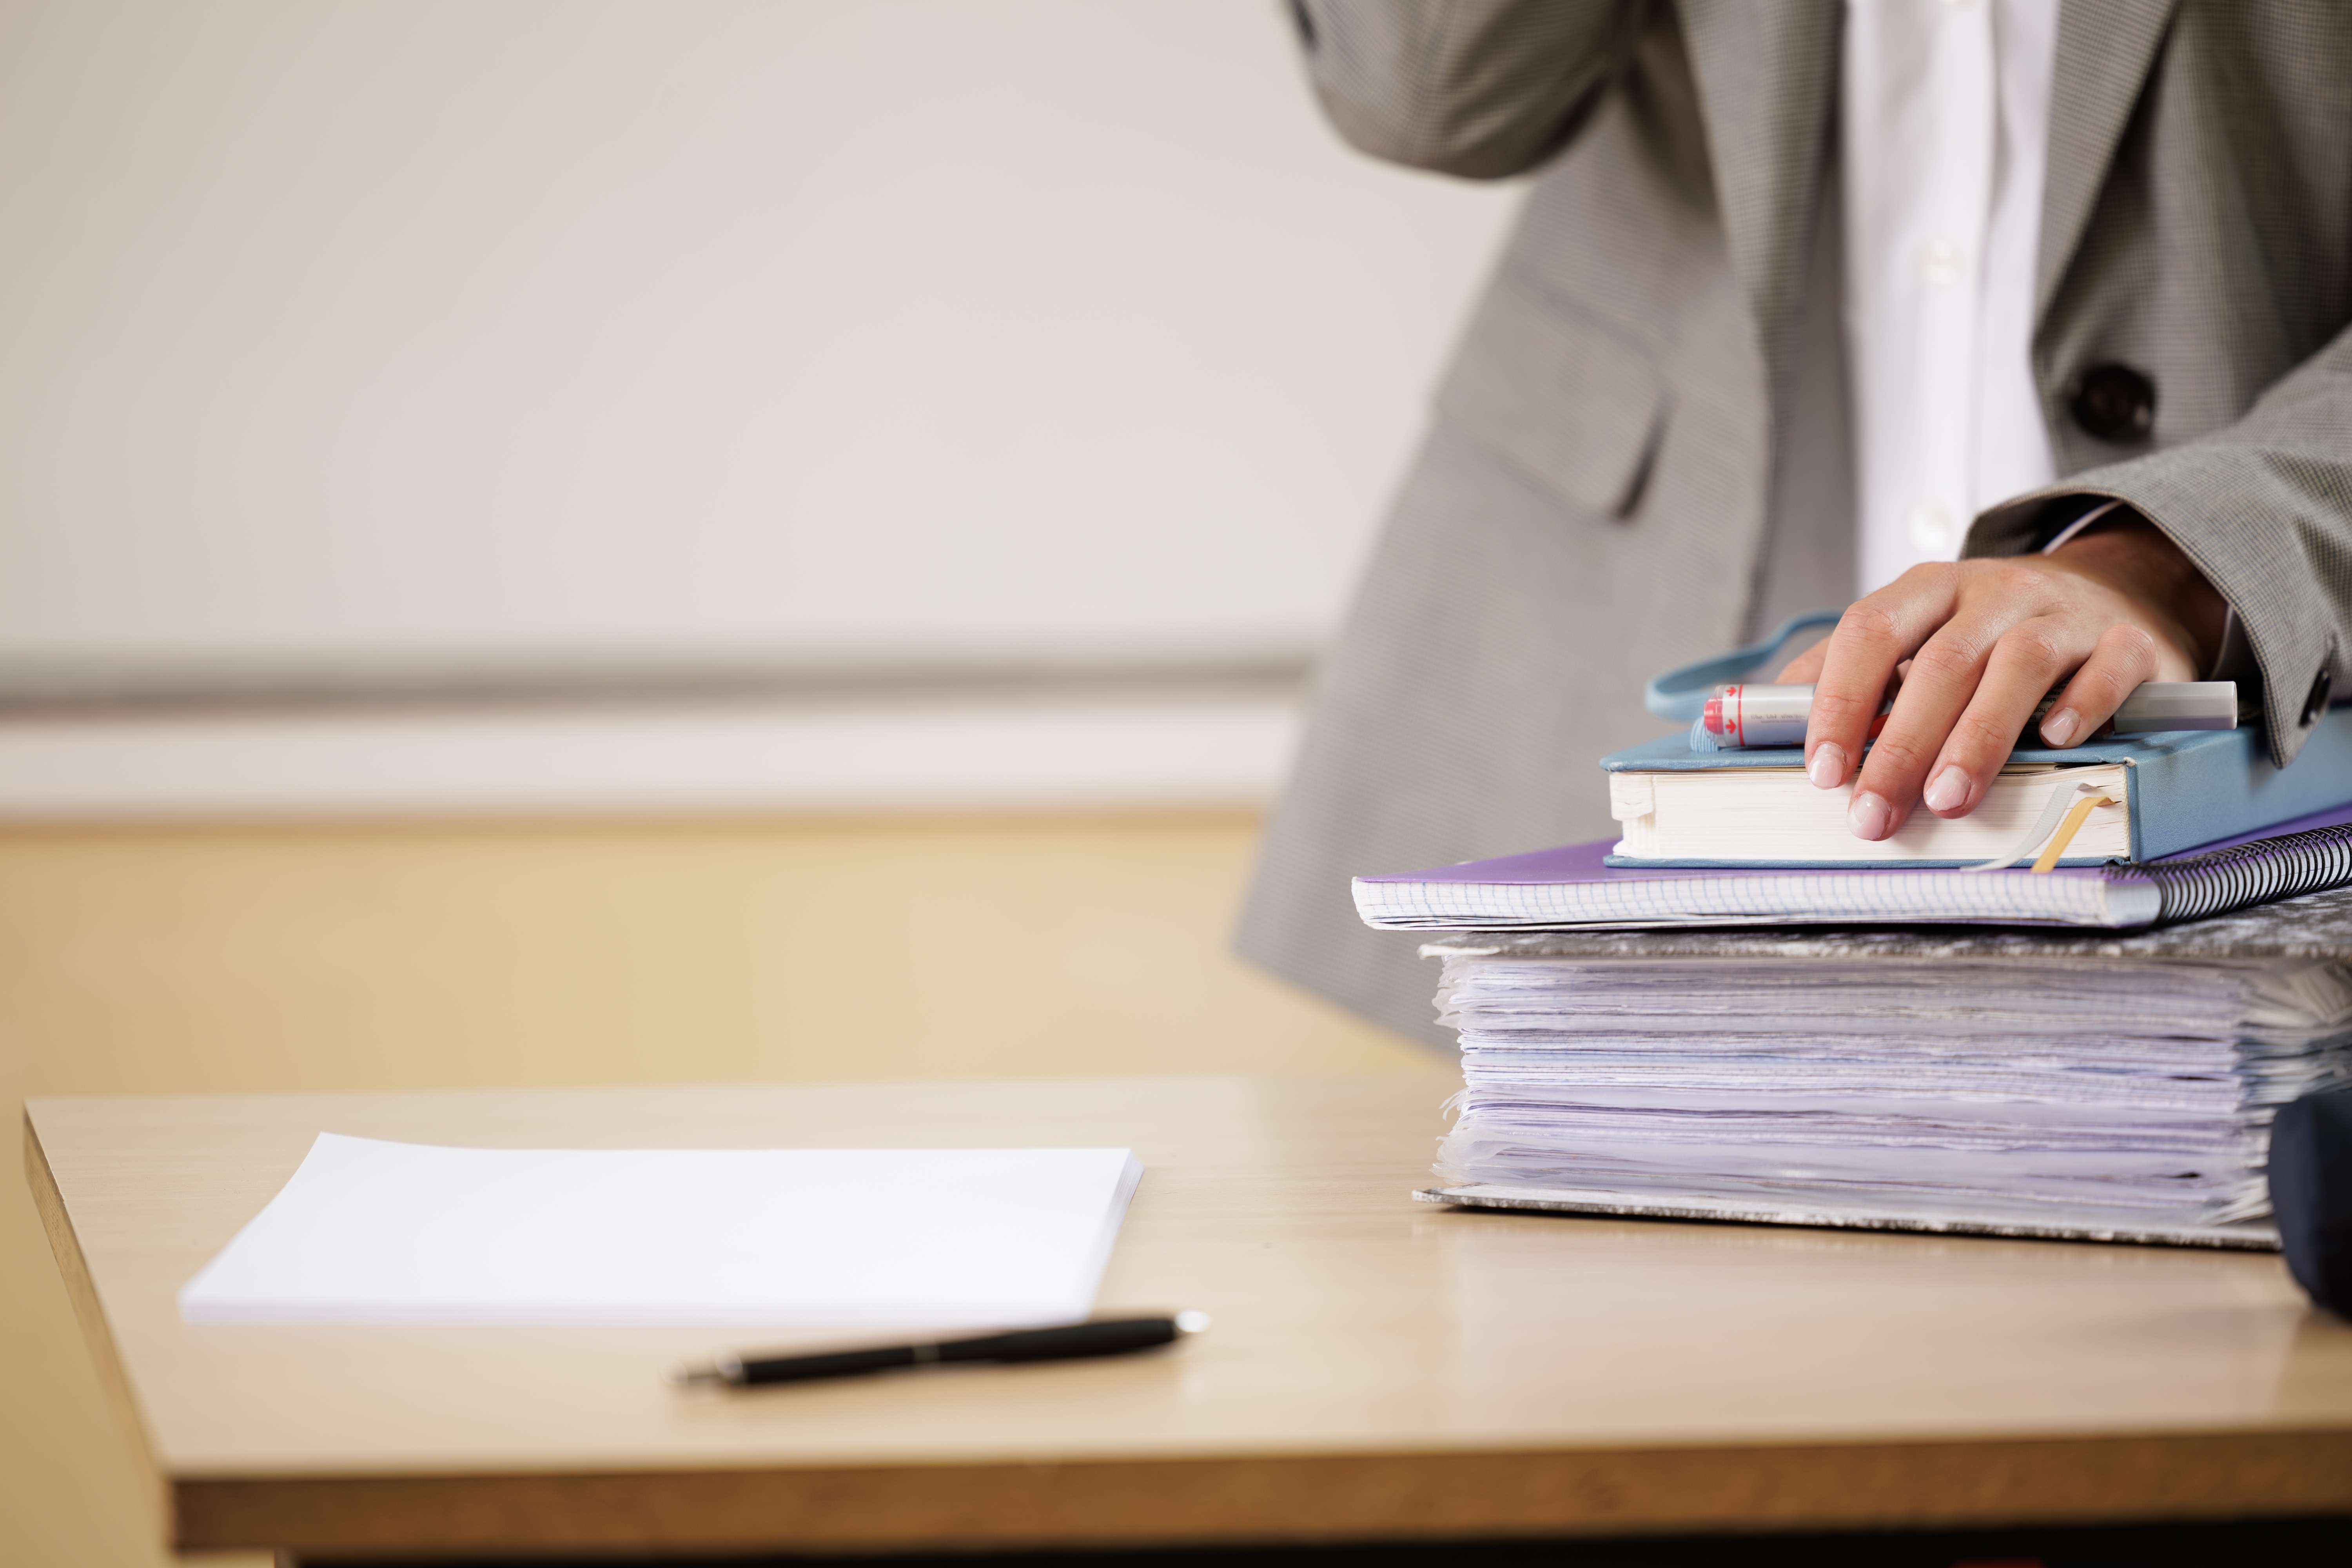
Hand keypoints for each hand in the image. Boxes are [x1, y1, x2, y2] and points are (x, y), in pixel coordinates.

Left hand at [1773, 515, 2227, 840]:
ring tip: (1947, 800)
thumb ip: (1851, 671)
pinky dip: (2080, 706)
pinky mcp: (2128, 642)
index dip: (1839, 699)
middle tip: (1874, 813)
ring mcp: (2064, 614)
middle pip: (1940, 663)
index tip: (1821, 769)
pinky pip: (2107, 668)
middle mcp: (1994, 593)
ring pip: (2018, 665)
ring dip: (1977, 737)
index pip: (1870, 631)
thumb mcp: (1919, 633)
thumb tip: (1768, 721)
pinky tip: (2053, 744)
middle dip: (1900, 746)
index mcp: (1930, 588)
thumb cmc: (1991, 632)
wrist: (2113, 590)